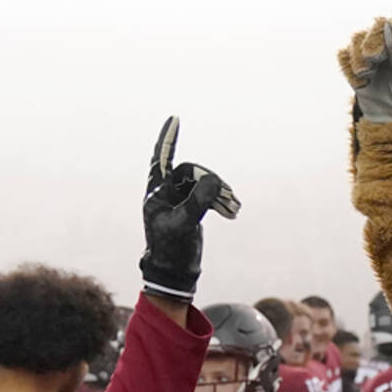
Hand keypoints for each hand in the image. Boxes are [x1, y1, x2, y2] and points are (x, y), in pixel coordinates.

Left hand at [139, 117, 239, 300]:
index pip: (162, 158)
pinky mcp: (192, 208)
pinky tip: (232, 211)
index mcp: (157, 193)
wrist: (176, 272)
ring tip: (234, 207)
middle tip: (227, 196)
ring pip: (203, 184)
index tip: (175, 118)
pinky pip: (209, 195)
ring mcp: (180, 200)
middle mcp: (167, 193)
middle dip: (211, 182)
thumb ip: (198, 200)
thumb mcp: (185, 224)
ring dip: (219, 193)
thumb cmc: (173, 249)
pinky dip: (220, 201)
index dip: (168, 138)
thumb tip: (213, 180)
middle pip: (192, 172)